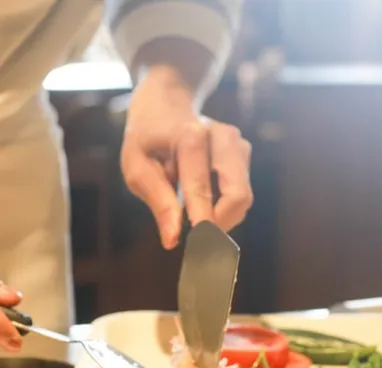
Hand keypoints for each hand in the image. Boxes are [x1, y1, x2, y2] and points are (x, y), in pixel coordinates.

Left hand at [120, 67, 253, 249]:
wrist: (166, 103)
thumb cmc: (147, 140)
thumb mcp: (136, 167)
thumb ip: (157, 201)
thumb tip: (172, 239)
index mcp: (190, 137)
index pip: (200, 187)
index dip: (203, 222)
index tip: (200, 250)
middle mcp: (221, 137)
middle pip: (237, 195)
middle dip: (221, 225)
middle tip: (199, 244)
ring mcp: (237, 143)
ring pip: (243, 197)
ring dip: (222, 218)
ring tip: (195, 219)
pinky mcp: (244, 152)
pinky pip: (241, 193)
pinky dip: (224, 208)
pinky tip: (203, 202)